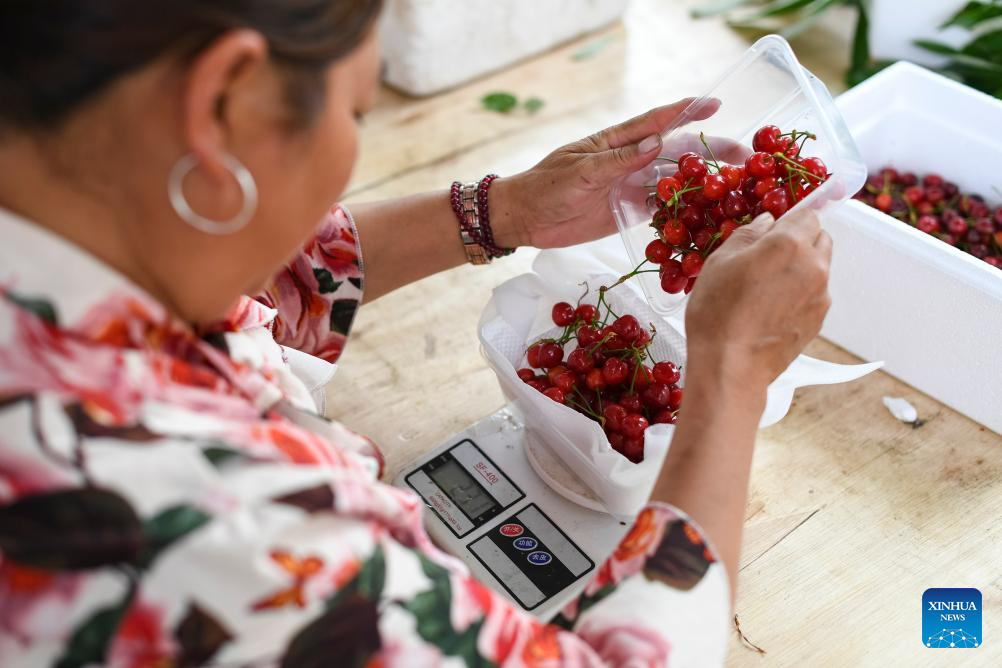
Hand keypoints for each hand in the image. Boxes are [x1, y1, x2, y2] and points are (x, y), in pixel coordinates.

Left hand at [491, 98, 720, 248]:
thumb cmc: (546, 186)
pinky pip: (659, 209)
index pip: (658, 122)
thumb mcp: (581, 171)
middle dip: (709, 152)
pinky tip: (703, 214)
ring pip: (672, 181)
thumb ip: (618, 160)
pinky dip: (680, 210)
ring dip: (700, 182)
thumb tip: (657, 143)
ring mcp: (629, 186)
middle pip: (676, 153)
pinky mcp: (626, 211)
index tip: (715, 103)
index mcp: (616, 142)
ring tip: (732, 187)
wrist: (525, 218)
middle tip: (743, 157)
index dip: (687, 112)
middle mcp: (629, 161)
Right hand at [684, 209, 832, 392]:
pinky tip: (771, 309)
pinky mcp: (819, 318)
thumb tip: (767, 222)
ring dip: (801, 268)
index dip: (789, 220)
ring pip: (819, 267)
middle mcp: (814, 265)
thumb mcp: (719, 262)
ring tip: (766, 288)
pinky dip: (800, 293)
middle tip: (767, 258)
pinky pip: (815, 293)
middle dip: (800, 240)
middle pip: (820, 238)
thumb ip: (748, 234)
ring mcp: (821, 294)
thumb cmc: (718, 312)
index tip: (771, 231)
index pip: (808, 214)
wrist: (731, 366)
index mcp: (789, 244)